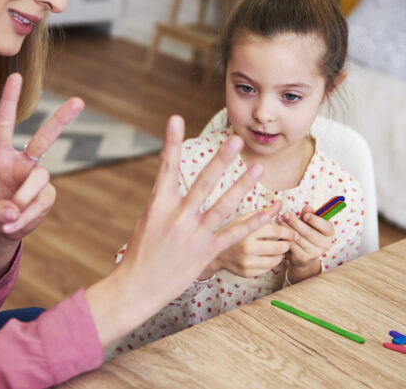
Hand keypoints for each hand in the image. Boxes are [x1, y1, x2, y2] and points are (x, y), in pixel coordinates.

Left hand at [0, 74, 82, 239]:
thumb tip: (13, 210)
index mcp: (0, 156)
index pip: (5, 123)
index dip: (9, 100)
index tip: (16, 76)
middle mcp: (22, 162)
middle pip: (44, 138)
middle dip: (61, 119)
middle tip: (79, 101)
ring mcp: (36, 179)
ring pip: (40, 179)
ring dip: (24, 199)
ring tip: (8, 219)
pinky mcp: (46, 196)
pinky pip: (42, 203)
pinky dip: (28, 217)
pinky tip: (14, 225)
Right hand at [85, 115, 276, 345]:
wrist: (137, 286)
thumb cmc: (142, 252)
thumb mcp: (148, 220)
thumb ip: (164, 199)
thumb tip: (169, 179)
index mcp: (158, 204)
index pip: (166, 167)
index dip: (171, 142)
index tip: (176, 119)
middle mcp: (177, 216)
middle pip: (203, 183)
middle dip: (220, 160)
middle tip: (235, 140)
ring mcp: (193, 234)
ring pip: (223, 206)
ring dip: (242, 187)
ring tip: (258, 170)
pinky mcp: (206, 251)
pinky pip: (234, 234)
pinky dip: (253, 222)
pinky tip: (268, 211)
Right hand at [198, 205, 293, 278]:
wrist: (214, 252)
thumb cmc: (232, 231)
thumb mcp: (245, 218)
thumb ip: (264, 212)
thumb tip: (280, 203)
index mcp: (248, 231)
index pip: (277, 231)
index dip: (289, 232)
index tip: (294, 233)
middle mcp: (247, 247)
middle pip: (279, 248)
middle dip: (286, 244)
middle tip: (286, 242)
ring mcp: (246, 262)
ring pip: (276, 260)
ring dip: (280, 255)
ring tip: (277, 249)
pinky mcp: (247, 273)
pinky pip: (268, 269)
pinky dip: (270, 263)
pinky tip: (266, 257)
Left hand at [279, 204, 334, 282]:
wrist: (304, 255)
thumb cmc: (307, 233)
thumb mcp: (309, 222)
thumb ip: (308, 214)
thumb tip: (307, 207)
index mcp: (329, 233)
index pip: (326, 227)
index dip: (316, 221)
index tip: (305, 215)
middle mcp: (325, 244)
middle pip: (309, 232)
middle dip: (295, 222)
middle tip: (285, 214)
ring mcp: (314, 253)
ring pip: (299, 238)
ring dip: (287, 228)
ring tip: (279, 219)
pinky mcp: (303, 258)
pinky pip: (292, 246)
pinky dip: (285, 238)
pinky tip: (279, 231)